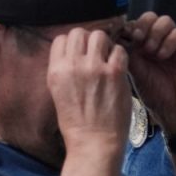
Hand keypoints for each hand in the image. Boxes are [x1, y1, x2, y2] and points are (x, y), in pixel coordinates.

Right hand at [47, 27, 130, 156]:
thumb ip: (65, 70)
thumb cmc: (77, 123)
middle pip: (80, 32)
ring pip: (100, 35)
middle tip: (96, 55)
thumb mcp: (58, 93)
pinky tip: (118, 69)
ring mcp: (94, 67)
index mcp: (55, 70)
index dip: (73, 44)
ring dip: (105, 45)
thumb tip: (75, 52)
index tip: (81, 54)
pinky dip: (120, 56)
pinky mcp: (114, 73)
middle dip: (89, 41)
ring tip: (107, 59)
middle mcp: (72, 65)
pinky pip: (119, 49)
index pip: (62, 39)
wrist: (93, 143)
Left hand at [124, 13, 175, 133]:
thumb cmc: (155, 95)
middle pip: (150, 17)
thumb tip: (115, 37)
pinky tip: (163, 56)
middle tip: (138, 38)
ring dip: (155, 33)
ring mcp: (173, 44)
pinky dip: (168, 42)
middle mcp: (158, 42)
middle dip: (142, 25)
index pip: (136, 24)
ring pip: (165, 21)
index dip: (129, 26)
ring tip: (151, 50)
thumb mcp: (135, 73)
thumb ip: (128, 54)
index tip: (124, 35)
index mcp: (142, 47)